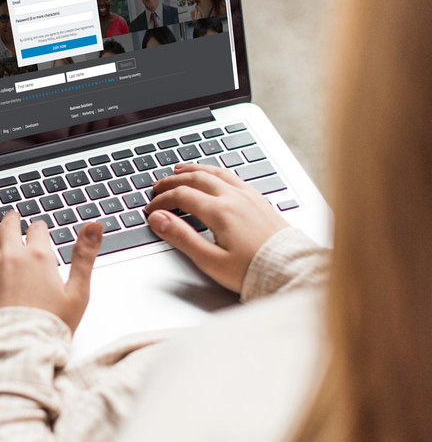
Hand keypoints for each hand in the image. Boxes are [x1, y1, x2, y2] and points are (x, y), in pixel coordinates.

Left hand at [0, 208, 103, 331]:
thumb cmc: (50, 326)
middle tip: (11, 216)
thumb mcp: (78, 291)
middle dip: (12, 219)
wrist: (20, 349)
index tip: (39, 230)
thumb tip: (95, 226)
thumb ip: (85, 255)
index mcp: (38, 257)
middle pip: (9, 227)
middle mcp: (11, 258)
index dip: (39, 228)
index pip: (38, 230)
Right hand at [144, 163, 289, 291]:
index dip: (162, 201)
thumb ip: (181, 236)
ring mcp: (249, 196)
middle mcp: (235, 198)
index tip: (151, 209)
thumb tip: (158, 219)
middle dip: (173, 181)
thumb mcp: (209, 259)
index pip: (181, 196)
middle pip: (196, 178)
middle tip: (158, 187)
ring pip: (216, 173)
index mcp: (220, 211)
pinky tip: (213, 176)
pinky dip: (215, 172)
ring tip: (180, 170)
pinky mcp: (259, 200)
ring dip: (194, 170)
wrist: (289, 271)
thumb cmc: (252, 270)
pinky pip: (233, 177)